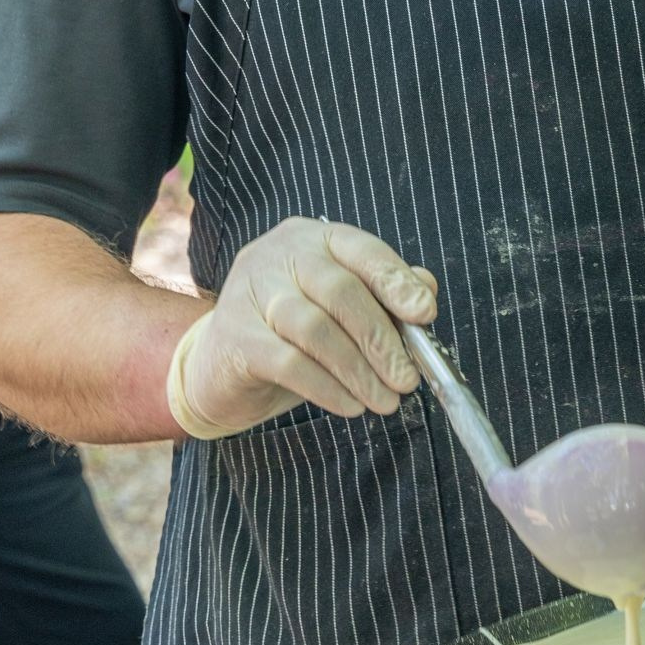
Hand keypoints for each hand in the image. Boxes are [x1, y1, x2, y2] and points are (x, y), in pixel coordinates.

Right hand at [172, 219, 436, 436]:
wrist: (218, 365)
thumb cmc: (292, 333)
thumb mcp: (340, 309)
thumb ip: (382, 295)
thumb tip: (426, 293)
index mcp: (313, 239)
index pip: (363, 250)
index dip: (397, 282)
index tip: (426, 315)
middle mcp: (279, 256)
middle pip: (341, 291)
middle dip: (381, 339)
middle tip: (407, 379)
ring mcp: (250, 293)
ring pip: (316, 329)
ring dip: (358, 371)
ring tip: (385, 400)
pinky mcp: (235, 336)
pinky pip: (290, 363)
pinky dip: (328, 388)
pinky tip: (351, 405)